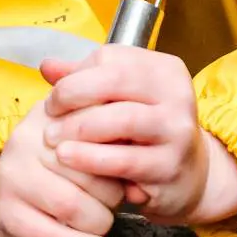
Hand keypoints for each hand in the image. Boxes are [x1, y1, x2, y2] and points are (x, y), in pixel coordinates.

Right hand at [0, 110, 125, 236]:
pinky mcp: (6, 211)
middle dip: (114, 193)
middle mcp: (26, 139)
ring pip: (71, 205)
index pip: (97, 131)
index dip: (122, 155)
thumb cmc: (59, 162)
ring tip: (103, 219)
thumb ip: (112, 141)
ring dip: (99, 220)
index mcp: (51, 114)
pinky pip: (49, 234)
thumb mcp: (81, 137)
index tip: (136, 170)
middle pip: (87, 170)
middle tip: (118, 199)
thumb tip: (141, 173)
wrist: (6, 185)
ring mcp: (12, 175)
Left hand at [41, 48, 236, 229]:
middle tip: (48, 115)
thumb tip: (47, 66)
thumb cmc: (146, 135)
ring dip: (78, 127)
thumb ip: (85, 81)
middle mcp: (177, 94)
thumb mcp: (121, 102)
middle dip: (73, 95)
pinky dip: (89, 158)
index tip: (56, 96)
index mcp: (164, 69)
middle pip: (116, 80)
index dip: (76, 75)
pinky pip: (123, 159)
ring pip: (121, 119)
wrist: (188, 177)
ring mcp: (177, 130)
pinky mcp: (170, 165)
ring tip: (52, 138)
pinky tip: (68, 158)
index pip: (111, 58)